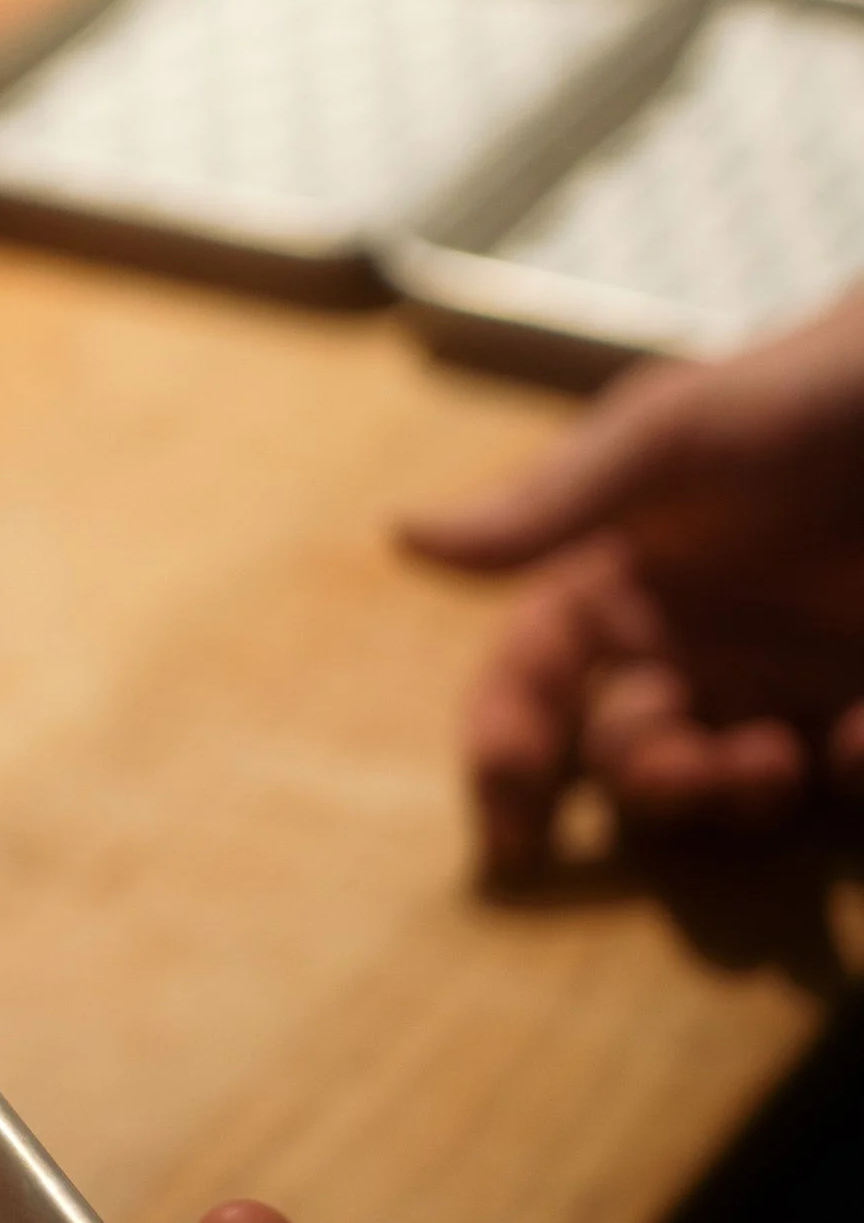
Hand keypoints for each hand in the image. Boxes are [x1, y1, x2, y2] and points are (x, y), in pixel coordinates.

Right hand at [399, 287, 863, 869]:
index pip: (533, 681)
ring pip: (723, 786)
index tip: (507, 828)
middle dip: (644, 783)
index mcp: (617, 583)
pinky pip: (842, 772)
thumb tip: (404, 537)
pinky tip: (858, 738)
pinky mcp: (859, 695)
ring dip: (733, 795)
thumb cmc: (797, 394)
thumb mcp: (666, 435)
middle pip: (624, 757)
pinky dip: (849, 771)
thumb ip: (548, 503)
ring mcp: (777, 677)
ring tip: (774, 758)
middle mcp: (686, 643)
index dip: (508, 749)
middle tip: (683, 769)